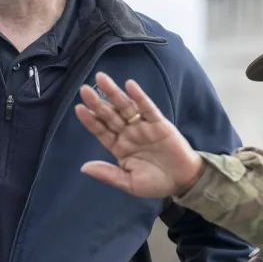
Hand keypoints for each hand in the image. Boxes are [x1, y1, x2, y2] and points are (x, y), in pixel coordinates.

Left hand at [76, 72, 203, 198]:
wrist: (183, 182)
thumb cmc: (156, 183)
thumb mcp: (129, 183)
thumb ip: (108, 174)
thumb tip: (83, 167)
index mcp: (119, 147)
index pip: (101, 131)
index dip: (90, 120)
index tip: (79, 108)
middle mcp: (128, 133)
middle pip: (110, 115)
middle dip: (97, 102)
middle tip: (84, 89)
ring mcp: (143, 126)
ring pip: (126, 107)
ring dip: (114, 93)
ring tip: (101, 79)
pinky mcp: (159, 123)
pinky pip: (148, 108)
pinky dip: (139, 97)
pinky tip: (130, 85)